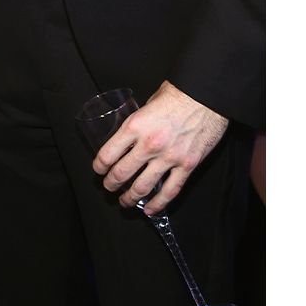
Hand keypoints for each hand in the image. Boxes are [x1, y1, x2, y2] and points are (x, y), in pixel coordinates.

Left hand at [93, 80, 227, 215]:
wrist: (207, 97)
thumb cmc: (177, 95)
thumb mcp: (148, 103)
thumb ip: (139, 121)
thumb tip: (132, 134)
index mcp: (135, 126)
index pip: (108, 154)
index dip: (99, 166)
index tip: (98, 170)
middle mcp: (149, 144)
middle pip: (122, 173)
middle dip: (111, 184)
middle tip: (108, 187)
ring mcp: (169, 157)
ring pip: (143, 187)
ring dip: (130, 197)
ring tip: (125, 202)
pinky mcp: (187, 166)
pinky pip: (170, 191)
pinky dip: (158, 204)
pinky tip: (150, 210)